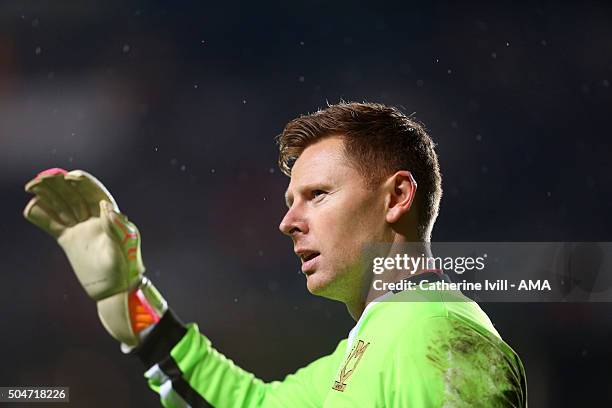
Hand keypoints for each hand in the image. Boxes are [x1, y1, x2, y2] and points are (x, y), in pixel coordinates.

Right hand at [23, 168, 164, 345]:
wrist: (115, 290)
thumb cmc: (126, 269)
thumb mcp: (125, 246)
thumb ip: (116, 226)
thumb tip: (105, 205)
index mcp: (110, 217)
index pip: (95, 193)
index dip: (83, 183)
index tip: (69, 176)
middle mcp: (94, 219)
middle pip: (75, 196)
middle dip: (60, 185)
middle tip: (43, 177)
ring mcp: (81, 229)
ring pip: (62, 207)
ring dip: (48, 195)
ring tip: (32, 186)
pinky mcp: (69, 241)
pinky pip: (53, 224)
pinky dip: (42, 215)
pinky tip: (32, 207)